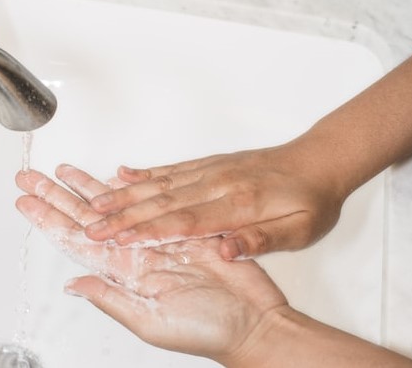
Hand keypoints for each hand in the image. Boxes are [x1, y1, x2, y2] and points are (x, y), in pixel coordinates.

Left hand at [15, 165, 287, 363]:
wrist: (252, 321)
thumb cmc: (205, 330)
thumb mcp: (150, 321)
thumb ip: (110, 300)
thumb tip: (73, 285)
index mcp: (122, 274)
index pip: (75, 241)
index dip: (49, 220)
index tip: (27, 201)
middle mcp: (134, 252)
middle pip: (85, 218)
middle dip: (57, 195)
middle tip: (32, 177)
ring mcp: (156, 237)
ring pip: (113, 204)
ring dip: (87, 186)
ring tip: (64, 169)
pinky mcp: (182, 226)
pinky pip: (148, 201)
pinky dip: (130, 188)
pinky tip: (114, 177)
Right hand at [84, 149, 344, 258]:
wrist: (320, 161)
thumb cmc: (311, 199)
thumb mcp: (300, 230)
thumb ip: (262, 240)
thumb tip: (227, 249)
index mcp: (240, 205)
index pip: (185, 221)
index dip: (148, 231)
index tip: (119, 240)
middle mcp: (218, 183)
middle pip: (162, 201)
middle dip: (122, 215)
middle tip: (92, 226)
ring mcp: (211, 171)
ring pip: (160, 183)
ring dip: (125, 194)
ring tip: (95, 203)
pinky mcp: (209, 164)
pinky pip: (171, 168)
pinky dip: (145, 172)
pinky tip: (123, 174)